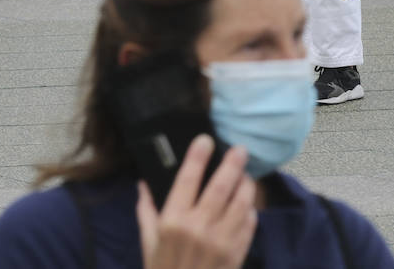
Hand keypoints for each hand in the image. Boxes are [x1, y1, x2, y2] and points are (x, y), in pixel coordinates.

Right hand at [136, 135, 257, 268]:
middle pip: (221, 186)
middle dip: (232, 163)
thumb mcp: (148, 243)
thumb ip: (146, 210)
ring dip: (246, 185)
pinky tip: (247, 205)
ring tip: (246, 176)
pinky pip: (249, 223)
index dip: (198, 156)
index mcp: (172, 221)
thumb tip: (143, 183)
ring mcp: (220, 241)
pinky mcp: (236, 253)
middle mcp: (198, 228)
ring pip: (241, 202)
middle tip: (240, 148)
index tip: (205, 139)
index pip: (187, 179)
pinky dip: (250, 211)